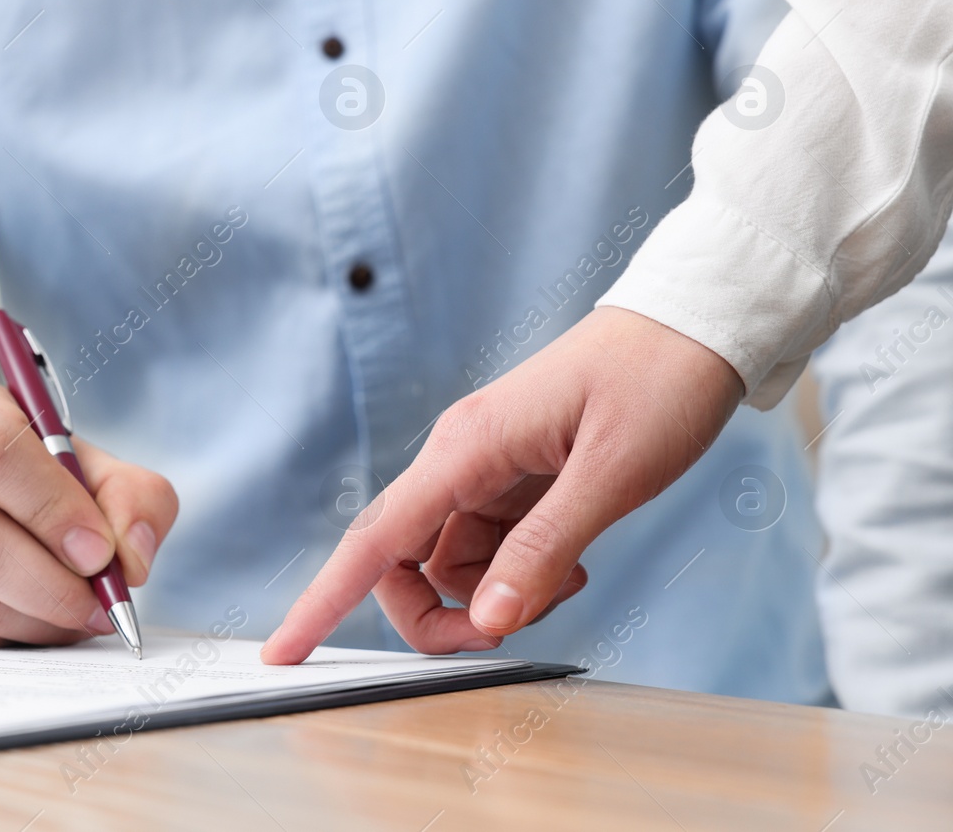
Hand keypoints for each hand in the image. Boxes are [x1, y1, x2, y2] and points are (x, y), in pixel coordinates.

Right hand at [0, 369, 178, 646]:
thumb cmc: (31, 473)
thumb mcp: (87, 462)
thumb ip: (132, 497)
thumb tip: (129, 558)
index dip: (50, 508)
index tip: (99, 551)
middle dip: (50, 584)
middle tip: (99, 603)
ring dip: (34, 619)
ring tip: (73, 612)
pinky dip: (3, 640)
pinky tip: (29, 619)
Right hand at [261, 307, 742, 663]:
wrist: (694, 326)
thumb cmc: (657, 382)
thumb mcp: (612, 474)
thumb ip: (545, 550)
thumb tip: (490, 620)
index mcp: (466, 448)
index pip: (375, 538)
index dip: (323, 600)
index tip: (284, 652)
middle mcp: (460, 458)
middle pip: (402, 563)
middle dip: (439, 613)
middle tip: (509, 628)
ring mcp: (484, 468)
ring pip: (448, 564)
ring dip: (492, 596)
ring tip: (567, 582)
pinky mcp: (514, 478)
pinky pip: (488, 549)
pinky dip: (519, 574)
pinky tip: (572, 564)